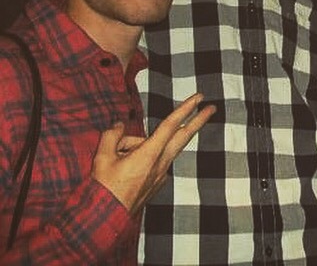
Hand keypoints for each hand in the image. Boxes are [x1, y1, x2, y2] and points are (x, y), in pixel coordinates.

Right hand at [91, 93, 214, 214]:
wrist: (107, 221)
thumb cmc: (105, 189)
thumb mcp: (102, 158)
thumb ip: (112, 136)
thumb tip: (120, 125)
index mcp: (149, 154)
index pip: (170, 125)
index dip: (185, 108)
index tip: (199, 97)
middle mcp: (161, 163)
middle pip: (184, 136)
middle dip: (199, 120)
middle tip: (212, 108)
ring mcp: (162, 175)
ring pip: (162, 148)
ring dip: (149, 143)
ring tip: (118, 157)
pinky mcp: (158, 183)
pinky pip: (155, 161)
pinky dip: (144, 157)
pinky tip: (125, 168)